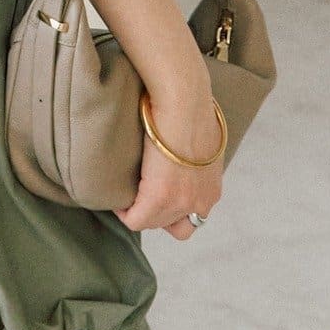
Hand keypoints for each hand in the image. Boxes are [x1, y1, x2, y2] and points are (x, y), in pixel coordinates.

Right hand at [114, 91, 222, 238]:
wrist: (185, 103)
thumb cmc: (192, 111)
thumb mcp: (203, 145)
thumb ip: (196, 162)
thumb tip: (183, 156)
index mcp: (212, 190)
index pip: (192, 217)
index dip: (172, 208)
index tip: (156, 192)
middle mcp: (201, 202)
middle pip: (174, 226)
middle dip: (157, 214)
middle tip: (142, 194)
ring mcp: (181, 202)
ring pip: (153, 223)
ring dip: (140, 211)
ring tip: (128, 194)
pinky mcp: (159, 197)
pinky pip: (135, 220)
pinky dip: (124, 211)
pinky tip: (118, 197)